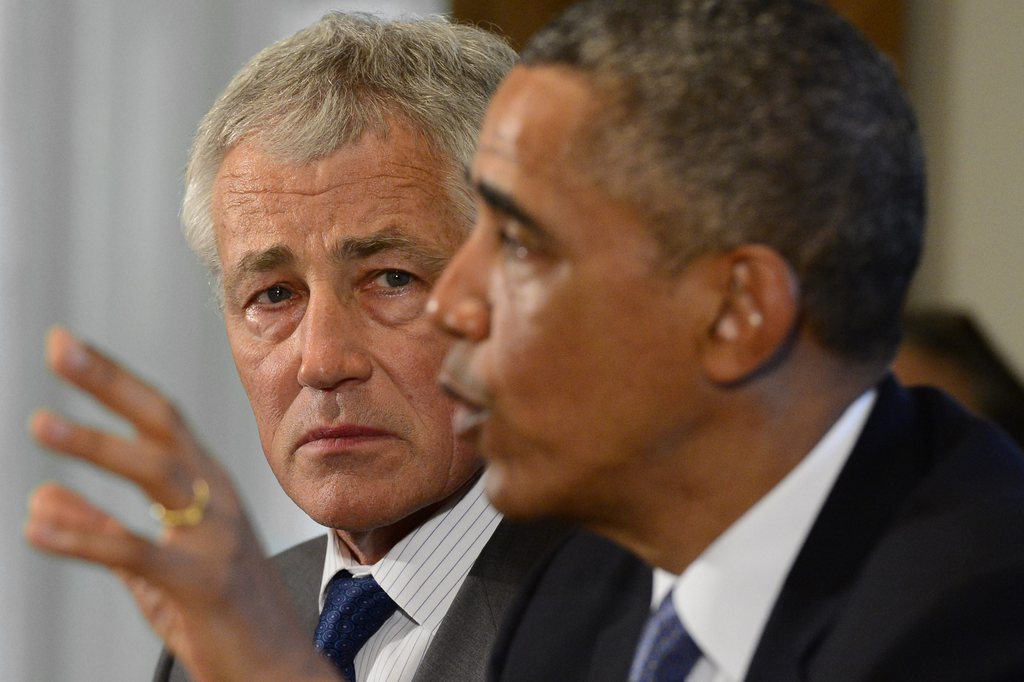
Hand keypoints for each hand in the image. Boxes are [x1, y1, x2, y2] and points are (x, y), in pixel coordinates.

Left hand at [24, 327, 338, 681]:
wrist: (280, 672)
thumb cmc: (225, 616)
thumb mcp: (153, 567)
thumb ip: (100, 528)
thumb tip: (42, 496)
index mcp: (209, 489)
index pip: (162, 420)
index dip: (116, 381)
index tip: (69, 346)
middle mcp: (218, 501)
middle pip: (163, 429)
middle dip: (112, 385)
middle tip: (62, 348)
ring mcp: (217, 539)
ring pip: (159, 476)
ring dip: (99, 446)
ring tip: (44, 424)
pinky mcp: (205, 584)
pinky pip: (139, 553)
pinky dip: (87, 536)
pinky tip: (40, 526)